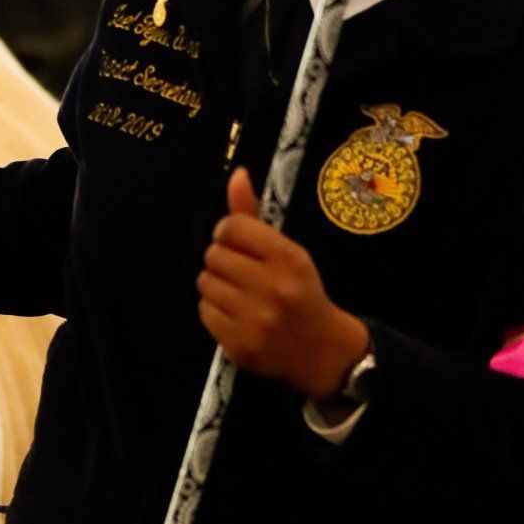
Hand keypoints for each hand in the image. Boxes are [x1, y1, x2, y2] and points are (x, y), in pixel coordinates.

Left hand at [197, 168, 369, 396]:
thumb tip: (236, 174)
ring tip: (239, 294)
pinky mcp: (239, 344)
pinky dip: (214, 310)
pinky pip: (204, 311)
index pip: (232, 227)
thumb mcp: (287, 251)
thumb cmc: (299, 291)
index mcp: (289, 258)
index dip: (228, 232)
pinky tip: (235, 314)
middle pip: (214, 255)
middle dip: (222, 260)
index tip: (236, 242)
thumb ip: (254, 216)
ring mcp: (255, 320)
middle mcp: (273, 288)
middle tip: (241, 273)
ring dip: (216, 285)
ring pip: (205, 282)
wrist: (319, 349)